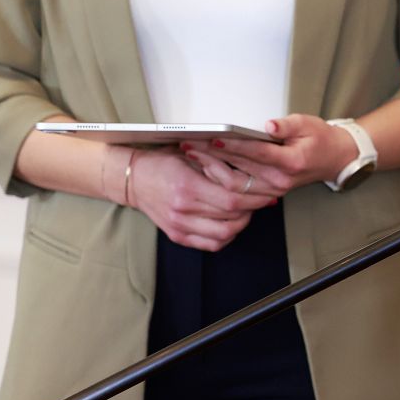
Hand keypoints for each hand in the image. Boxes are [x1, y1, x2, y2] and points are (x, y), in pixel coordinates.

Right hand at [127, 148, 270, 250]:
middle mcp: (183, 210)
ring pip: (224, 234)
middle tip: (260, 199)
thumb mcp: (192, 154)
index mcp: (188, 187)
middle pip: (231, 218)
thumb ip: (220, 165)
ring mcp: (179, 226)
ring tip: (246, 210)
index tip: (265, 191)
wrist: (134, 179)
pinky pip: (211, 245)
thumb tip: (252, 174)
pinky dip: (227, 236)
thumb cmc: (164, 163)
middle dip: (253, 209)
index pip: (232, 199)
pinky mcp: (178, 236)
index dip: (254, 197)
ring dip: (242, 223)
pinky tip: (230, 223)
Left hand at [180, 114, 361, 198]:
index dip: (233, 146)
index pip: (256, 153)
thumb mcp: (307, 123)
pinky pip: (238, 192)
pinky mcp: (268, 193)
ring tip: (192, 155)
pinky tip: (205, 168)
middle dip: (211, 157)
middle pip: (239, 172)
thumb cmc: (320, 138)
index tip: (213, 137)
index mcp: (291, 161)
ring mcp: (273, 189)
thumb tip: (267, 126)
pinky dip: (219, 180)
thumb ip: (286, 125)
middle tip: (190, 144)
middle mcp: (280, 179)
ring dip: (210, 171)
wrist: (334, 159)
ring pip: (234, 187)